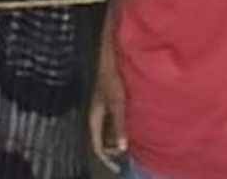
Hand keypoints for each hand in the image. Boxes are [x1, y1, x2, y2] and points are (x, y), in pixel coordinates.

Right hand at [89, 39, 127, 159]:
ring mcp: (101, 109)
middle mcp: (96, 115)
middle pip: (102, 140)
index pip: (97, 145)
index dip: (106, 159)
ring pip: (107, 131)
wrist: (109, 59)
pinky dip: (120, 128)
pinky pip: (112, 122)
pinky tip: (131, 127)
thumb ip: (119, 125)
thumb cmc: (112, 79)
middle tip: (129, 154)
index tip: (117, 168)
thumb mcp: (118, 104)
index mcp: (94, 117)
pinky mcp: (108, 102)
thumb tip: (122, 148)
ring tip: (132, 142)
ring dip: (117, 139)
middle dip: (113, 150)